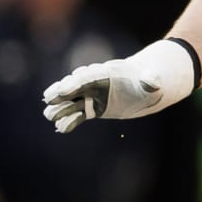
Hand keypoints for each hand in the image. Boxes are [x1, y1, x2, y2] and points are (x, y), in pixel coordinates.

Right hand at [42, 38, 195, 133]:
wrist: (144, 85)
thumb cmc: (148, 79)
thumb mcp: (152, 78)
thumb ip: (150, 79)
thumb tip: (153, 82)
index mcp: (107, 73)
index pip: (87, 76)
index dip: (75, 82)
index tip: (63, 89)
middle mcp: (95, 83)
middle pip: (75, 87)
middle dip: (61, 92)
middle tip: (49, 99)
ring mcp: (92, 96)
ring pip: (73, 102)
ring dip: (61, 108)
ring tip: (48, 115)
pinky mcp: (93, 108)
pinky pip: (79, 115)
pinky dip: (70, 121)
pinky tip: (60, 128)